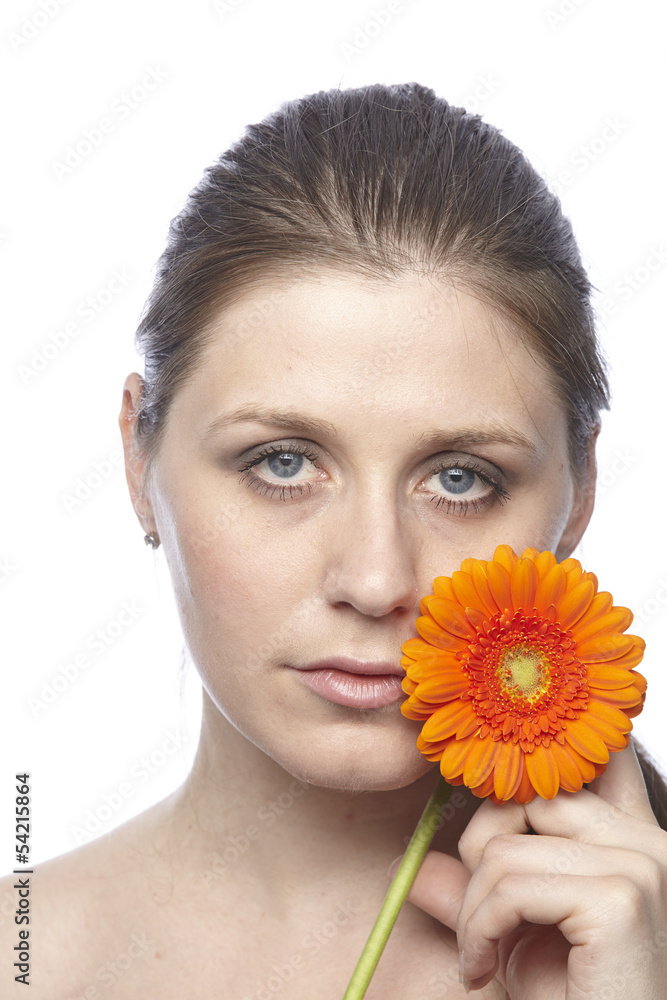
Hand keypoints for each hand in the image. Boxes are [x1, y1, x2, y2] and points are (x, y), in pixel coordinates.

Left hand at [407, 743, 666, 997]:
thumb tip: (411, 860)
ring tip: (478, 958)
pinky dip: (480, 930)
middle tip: (476, 927)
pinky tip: (483, 972)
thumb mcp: (513, 937)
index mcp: (633, 837)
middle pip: (522, 799)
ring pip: (506, 847)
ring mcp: (641, 866)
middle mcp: (648, 840)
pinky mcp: (620, 901)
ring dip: (473, 909)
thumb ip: (473, 890)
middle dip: (478, 858)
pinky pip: (511, 888)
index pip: (579, 761)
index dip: (521, 775)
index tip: (483, 830)